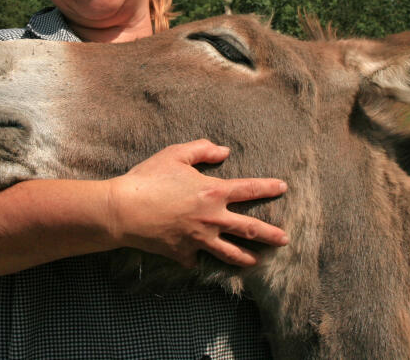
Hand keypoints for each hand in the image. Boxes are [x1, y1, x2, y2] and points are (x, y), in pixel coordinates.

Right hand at [105, 139, 289, 268]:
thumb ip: (202, 149)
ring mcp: (199, 239)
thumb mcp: (175, 154)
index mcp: (213, 192)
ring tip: (257, 261)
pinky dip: (197, 259)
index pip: (250, 190)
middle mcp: (212, 218)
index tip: (283, 188)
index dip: (269, 188)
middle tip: (285, 239)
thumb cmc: (148, 178)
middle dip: (271, 234)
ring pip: (230, 252)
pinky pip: (194, 259)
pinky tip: (198, 260)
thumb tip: (224, 151)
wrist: (124, 210)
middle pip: (250, 229)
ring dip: (246, 257)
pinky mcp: (183, 253)